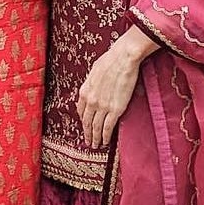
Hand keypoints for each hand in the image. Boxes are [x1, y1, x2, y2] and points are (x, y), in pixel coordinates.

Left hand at [77, 27, 158, 148]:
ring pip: (96, 128)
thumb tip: (95, 87)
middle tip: (88, 142)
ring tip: (96, 145)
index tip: (85, 125)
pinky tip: (105, 142)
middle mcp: (91, 101)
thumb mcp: (94, 71)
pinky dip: (105, 136)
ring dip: (96, 138)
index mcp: (84, 91)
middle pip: (87, 122)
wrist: (123, 59)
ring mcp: (102, 107)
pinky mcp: (115, 110)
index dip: (83, 120)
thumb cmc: (111, 60)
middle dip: (87, 134)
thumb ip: (92, 83)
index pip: (81, 111)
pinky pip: (108, 127)